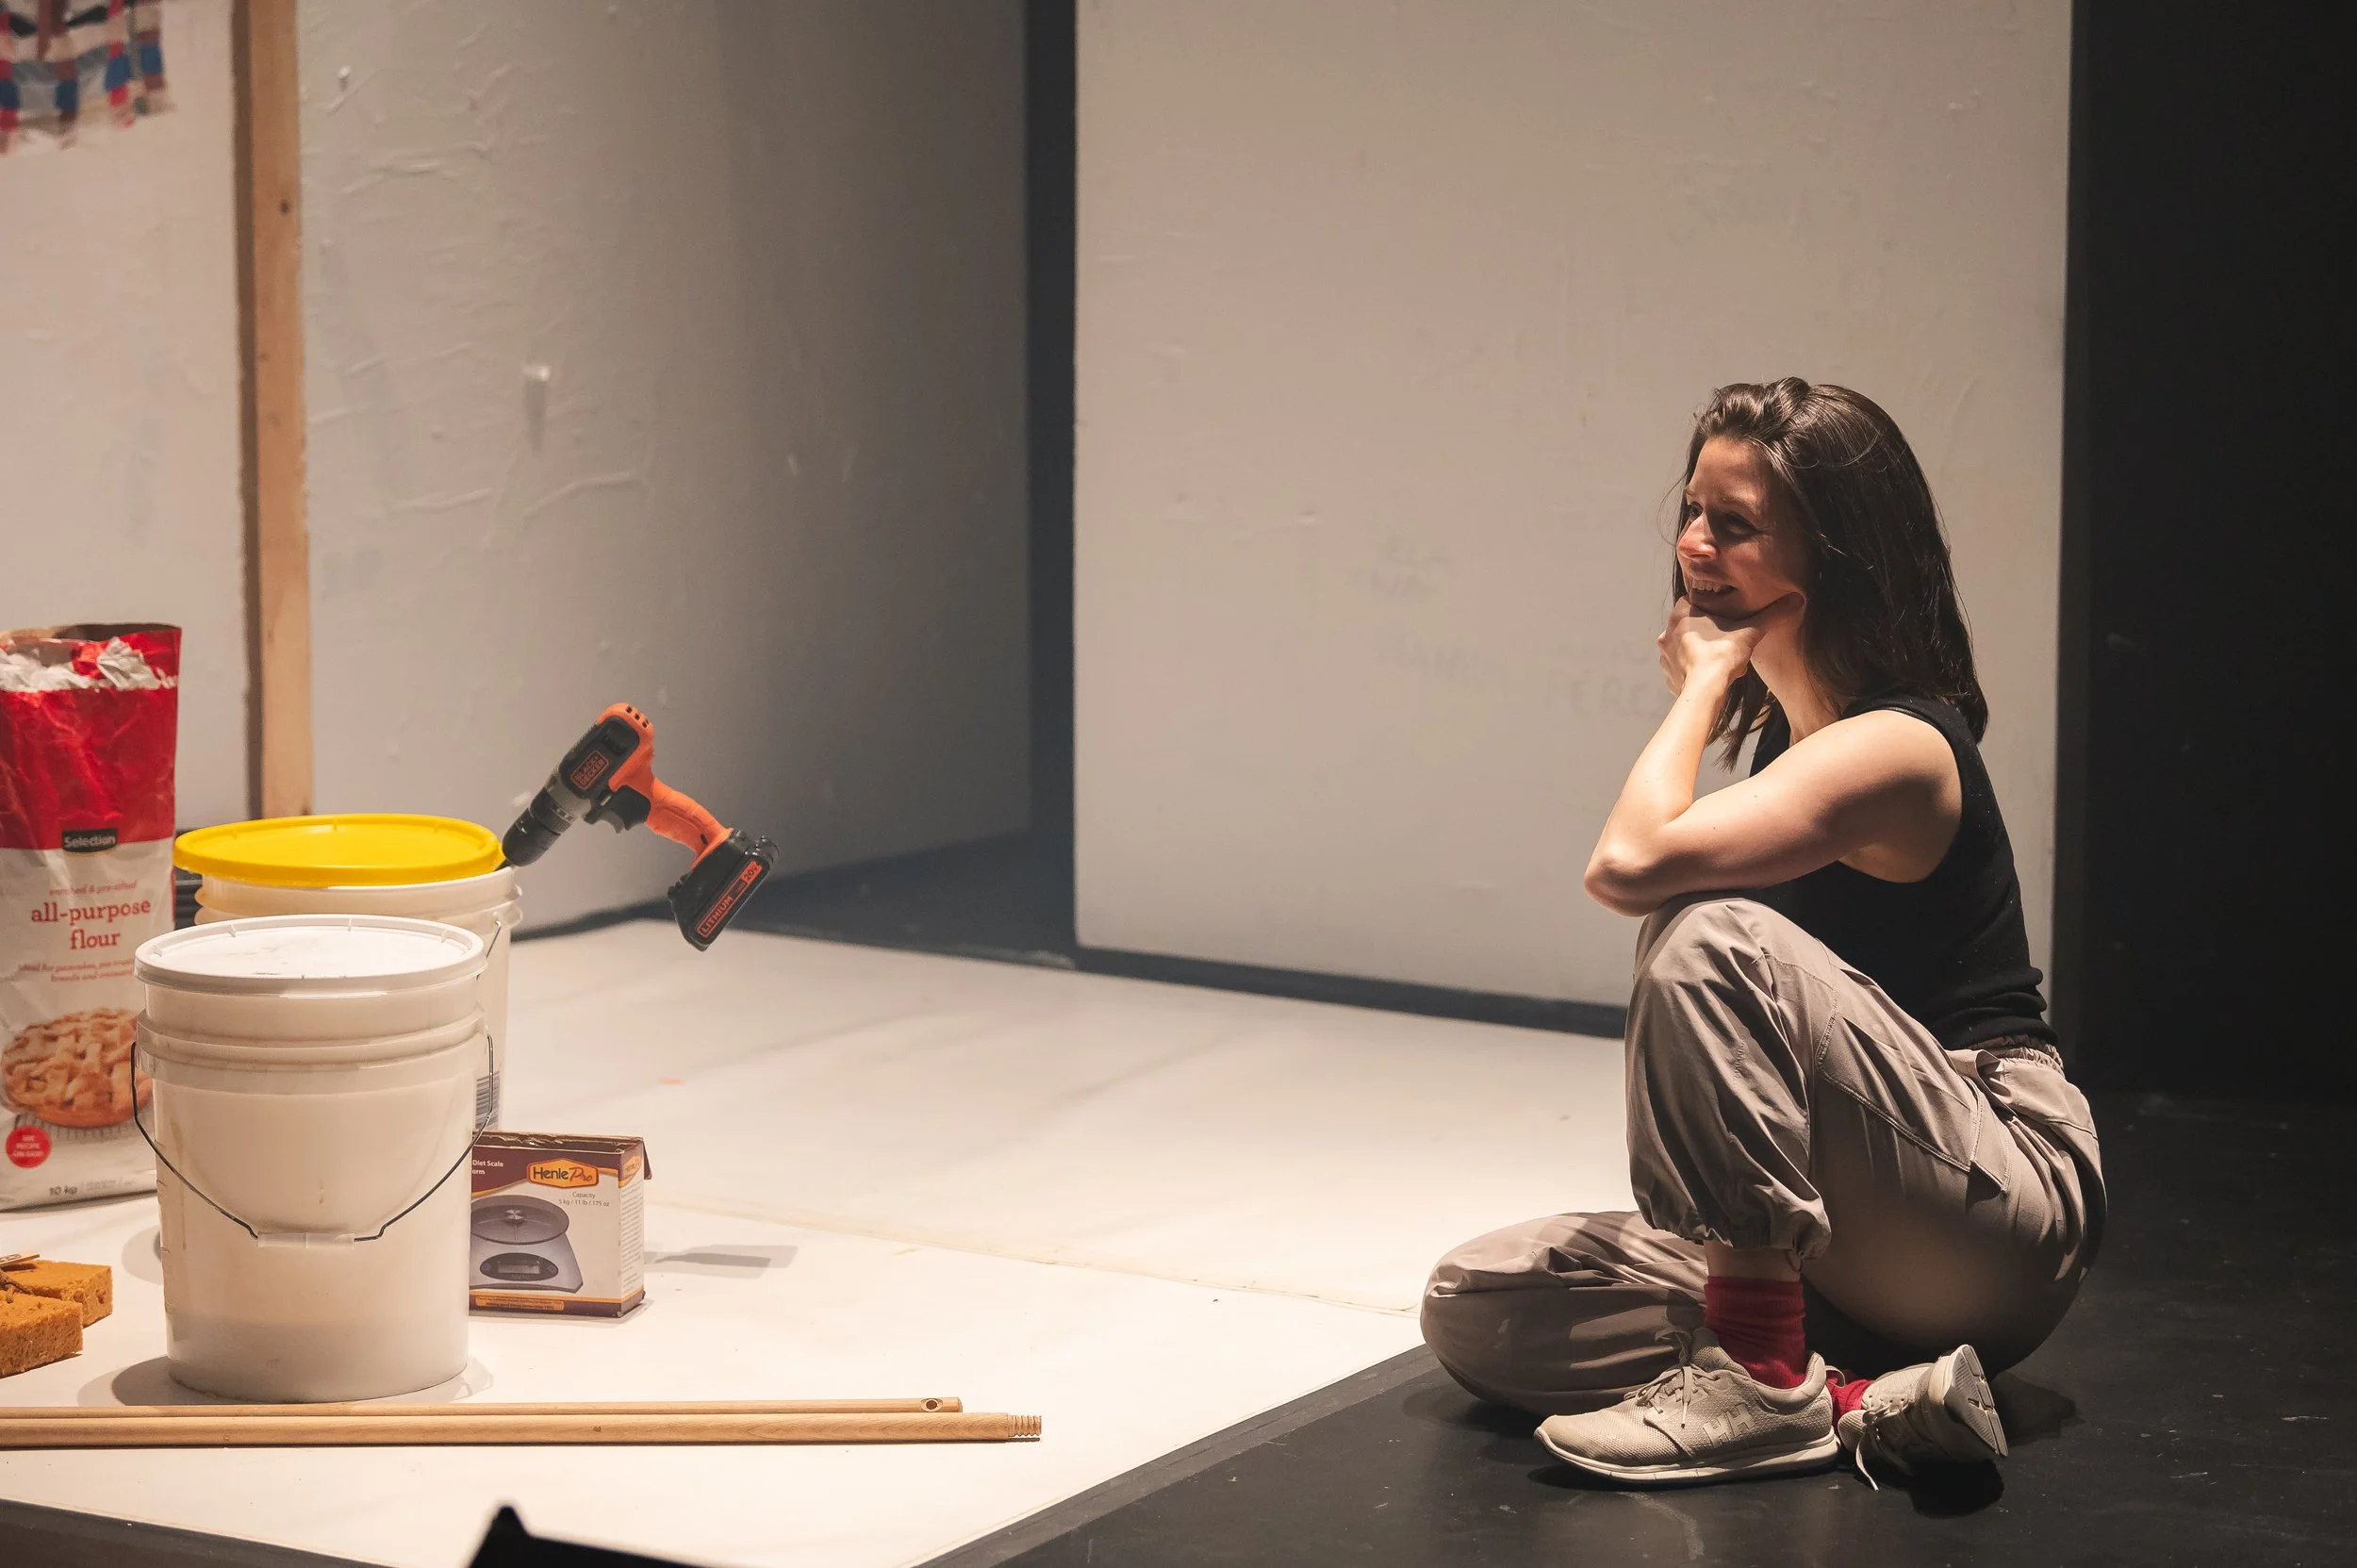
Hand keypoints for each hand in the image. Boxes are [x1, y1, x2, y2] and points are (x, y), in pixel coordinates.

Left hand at [1657, 593, 1803, 694]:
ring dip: (1703, 654)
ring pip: (1687, 649)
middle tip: (1729, 644)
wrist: (1706, 691)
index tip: (1727, 621)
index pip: (1695, 603)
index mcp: (1681, 613)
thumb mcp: (1751, 631)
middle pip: (1693, 628)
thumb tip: (1797, 599)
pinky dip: (1696, 672)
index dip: (1713, 611)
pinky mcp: (1667, 676)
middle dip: (1711, 635)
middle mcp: (1666, 633)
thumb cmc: (1723, 655)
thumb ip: (1772, 614)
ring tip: (1723, 662)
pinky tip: (1712, 676)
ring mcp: (1664, 656)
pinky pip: (1683, 670)